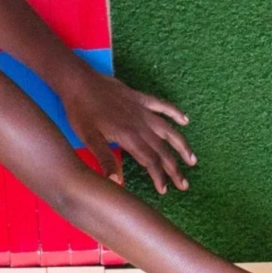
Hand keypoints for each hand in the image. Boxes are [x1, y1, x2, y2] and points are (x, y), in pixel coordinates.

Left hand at [64, 69, 196, 194]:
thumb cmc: (81, 112)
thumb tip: (117, 183)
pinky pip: (163, 105)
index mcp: (128, 136)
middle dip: (174, 168)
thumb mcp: (88, 138)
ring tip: (192, 159)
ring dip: (182, 145)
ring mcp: (142, 110)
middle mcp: (140, 124)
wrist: (79, 81)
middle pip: (162, 150)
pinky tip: (185, 120)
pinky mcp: (140, 98)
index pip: (150, 160)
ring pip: (168, 130)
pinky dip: (175, 112)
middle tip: (184, 184)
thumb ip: (105, 159)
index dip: (158, 176)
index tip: (164, 190)